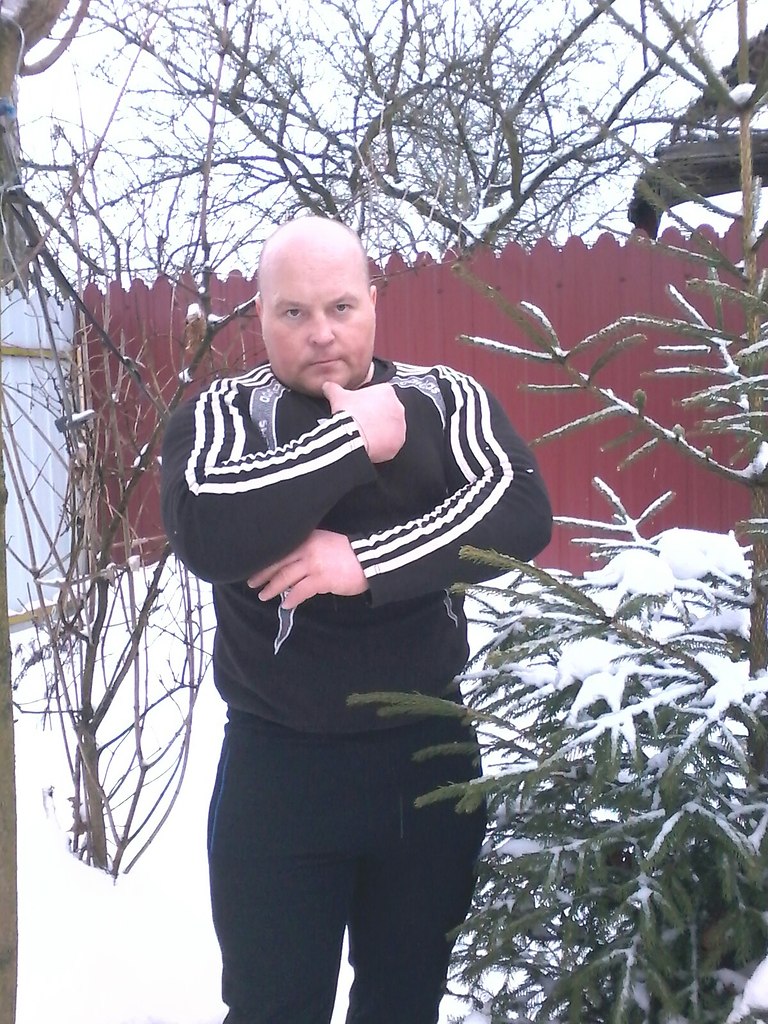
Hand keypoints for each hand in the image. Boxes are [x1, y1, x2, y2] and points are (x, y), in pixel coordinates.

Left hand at [248, 529, 368, 609]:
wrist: (369, 559)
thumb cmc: (349, 552)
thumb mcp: (325, 542)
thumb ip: (308, 547)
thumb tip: (292, 561)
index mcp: (308, 538)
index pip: (281, 549)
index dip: (266, 559)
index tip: (254, 566)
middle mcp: (308, 548)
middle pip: (278, 562)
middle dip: (263, 574)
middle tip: (251, 583)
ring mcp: (314, 564)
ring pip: (285, 577)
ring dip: (272, 588)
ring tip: (263, 596)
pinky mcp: (321, 579)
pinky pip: (300, 591)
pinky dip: (291, 598)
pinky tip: (286, 604)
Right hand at [322, 381, 405, 462]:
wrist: (353, 434)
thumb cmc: (348, 412)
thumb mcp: (338, 396)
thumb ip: (334, 388)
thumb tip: (327, 386)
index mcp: (386, 391)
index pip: (379, 395)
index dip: (368, 403)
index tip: (360, 409)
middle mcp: (398, 406)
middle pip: (387, 412)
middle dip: (376, 417)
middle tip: (363, 423)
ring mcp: (400, 425)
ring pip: (390, 428)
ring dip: (381, 431)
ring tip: (366, 435)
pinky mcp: (399, 441)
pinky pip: (392, 443)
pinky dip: (383, 445)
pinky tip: (371, 445)